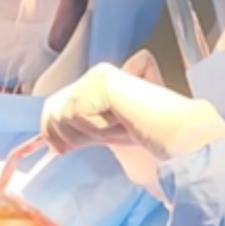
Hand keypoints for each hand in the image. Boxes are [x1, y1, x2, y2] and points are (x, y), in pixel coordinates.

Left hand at [41, 50, 224, 160]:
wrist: (174, 134)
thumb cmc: (148, 138)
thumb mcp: (104, 135)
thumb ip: (79, 132)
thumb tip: (49, 142)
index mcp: (96, 86)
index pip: (53, 109)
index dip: (54, 134)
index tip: (67, 149)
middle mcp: (94, 76)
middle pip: (52, 113)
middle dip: (73, 135)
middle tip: (107, 134)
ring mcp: (97, 77)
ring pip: (63, 118)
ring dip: (91, 134)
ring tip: (118, 127)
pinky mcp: (101, 81)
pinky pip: (79, 116)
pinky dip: (98, 129)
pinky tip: (121, 122)